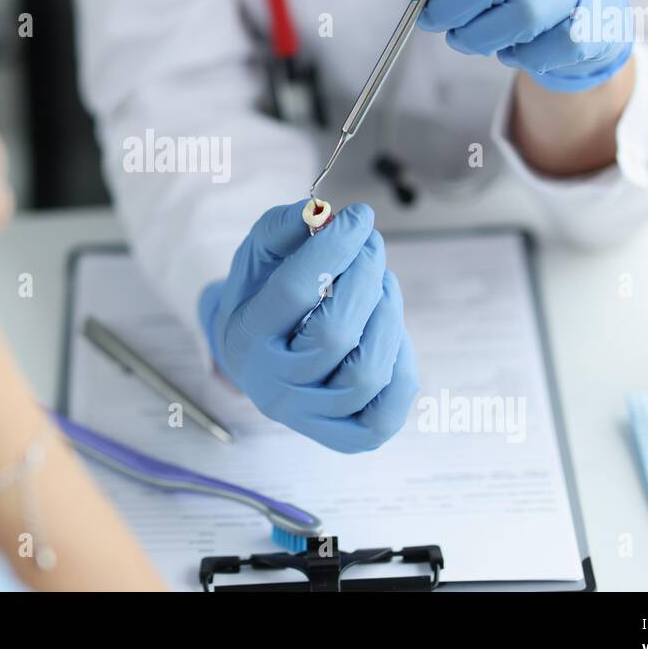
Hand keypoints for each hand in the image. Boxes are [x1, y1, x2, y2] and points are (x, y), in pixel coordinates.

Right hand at [198, 201, 417, 452]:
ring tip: (381, 285)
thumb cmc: (262, 296)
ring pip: (368, 373)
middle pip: (335, 335)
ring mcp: (308, 417)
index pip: (294, 290)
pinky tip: (389, 332)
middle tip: (372, 246)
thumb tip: (320, 212)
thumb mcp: (258, 255)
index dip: (334, 247)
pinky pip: (388, 412)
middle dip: (365, 277)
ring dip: (387, 317)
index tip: (359, 216)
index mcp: (245, 338)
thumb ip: (283, 228)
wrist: (257, 355)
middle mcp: (272, 386)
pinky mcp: (344, 436)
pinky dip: (402, 367)